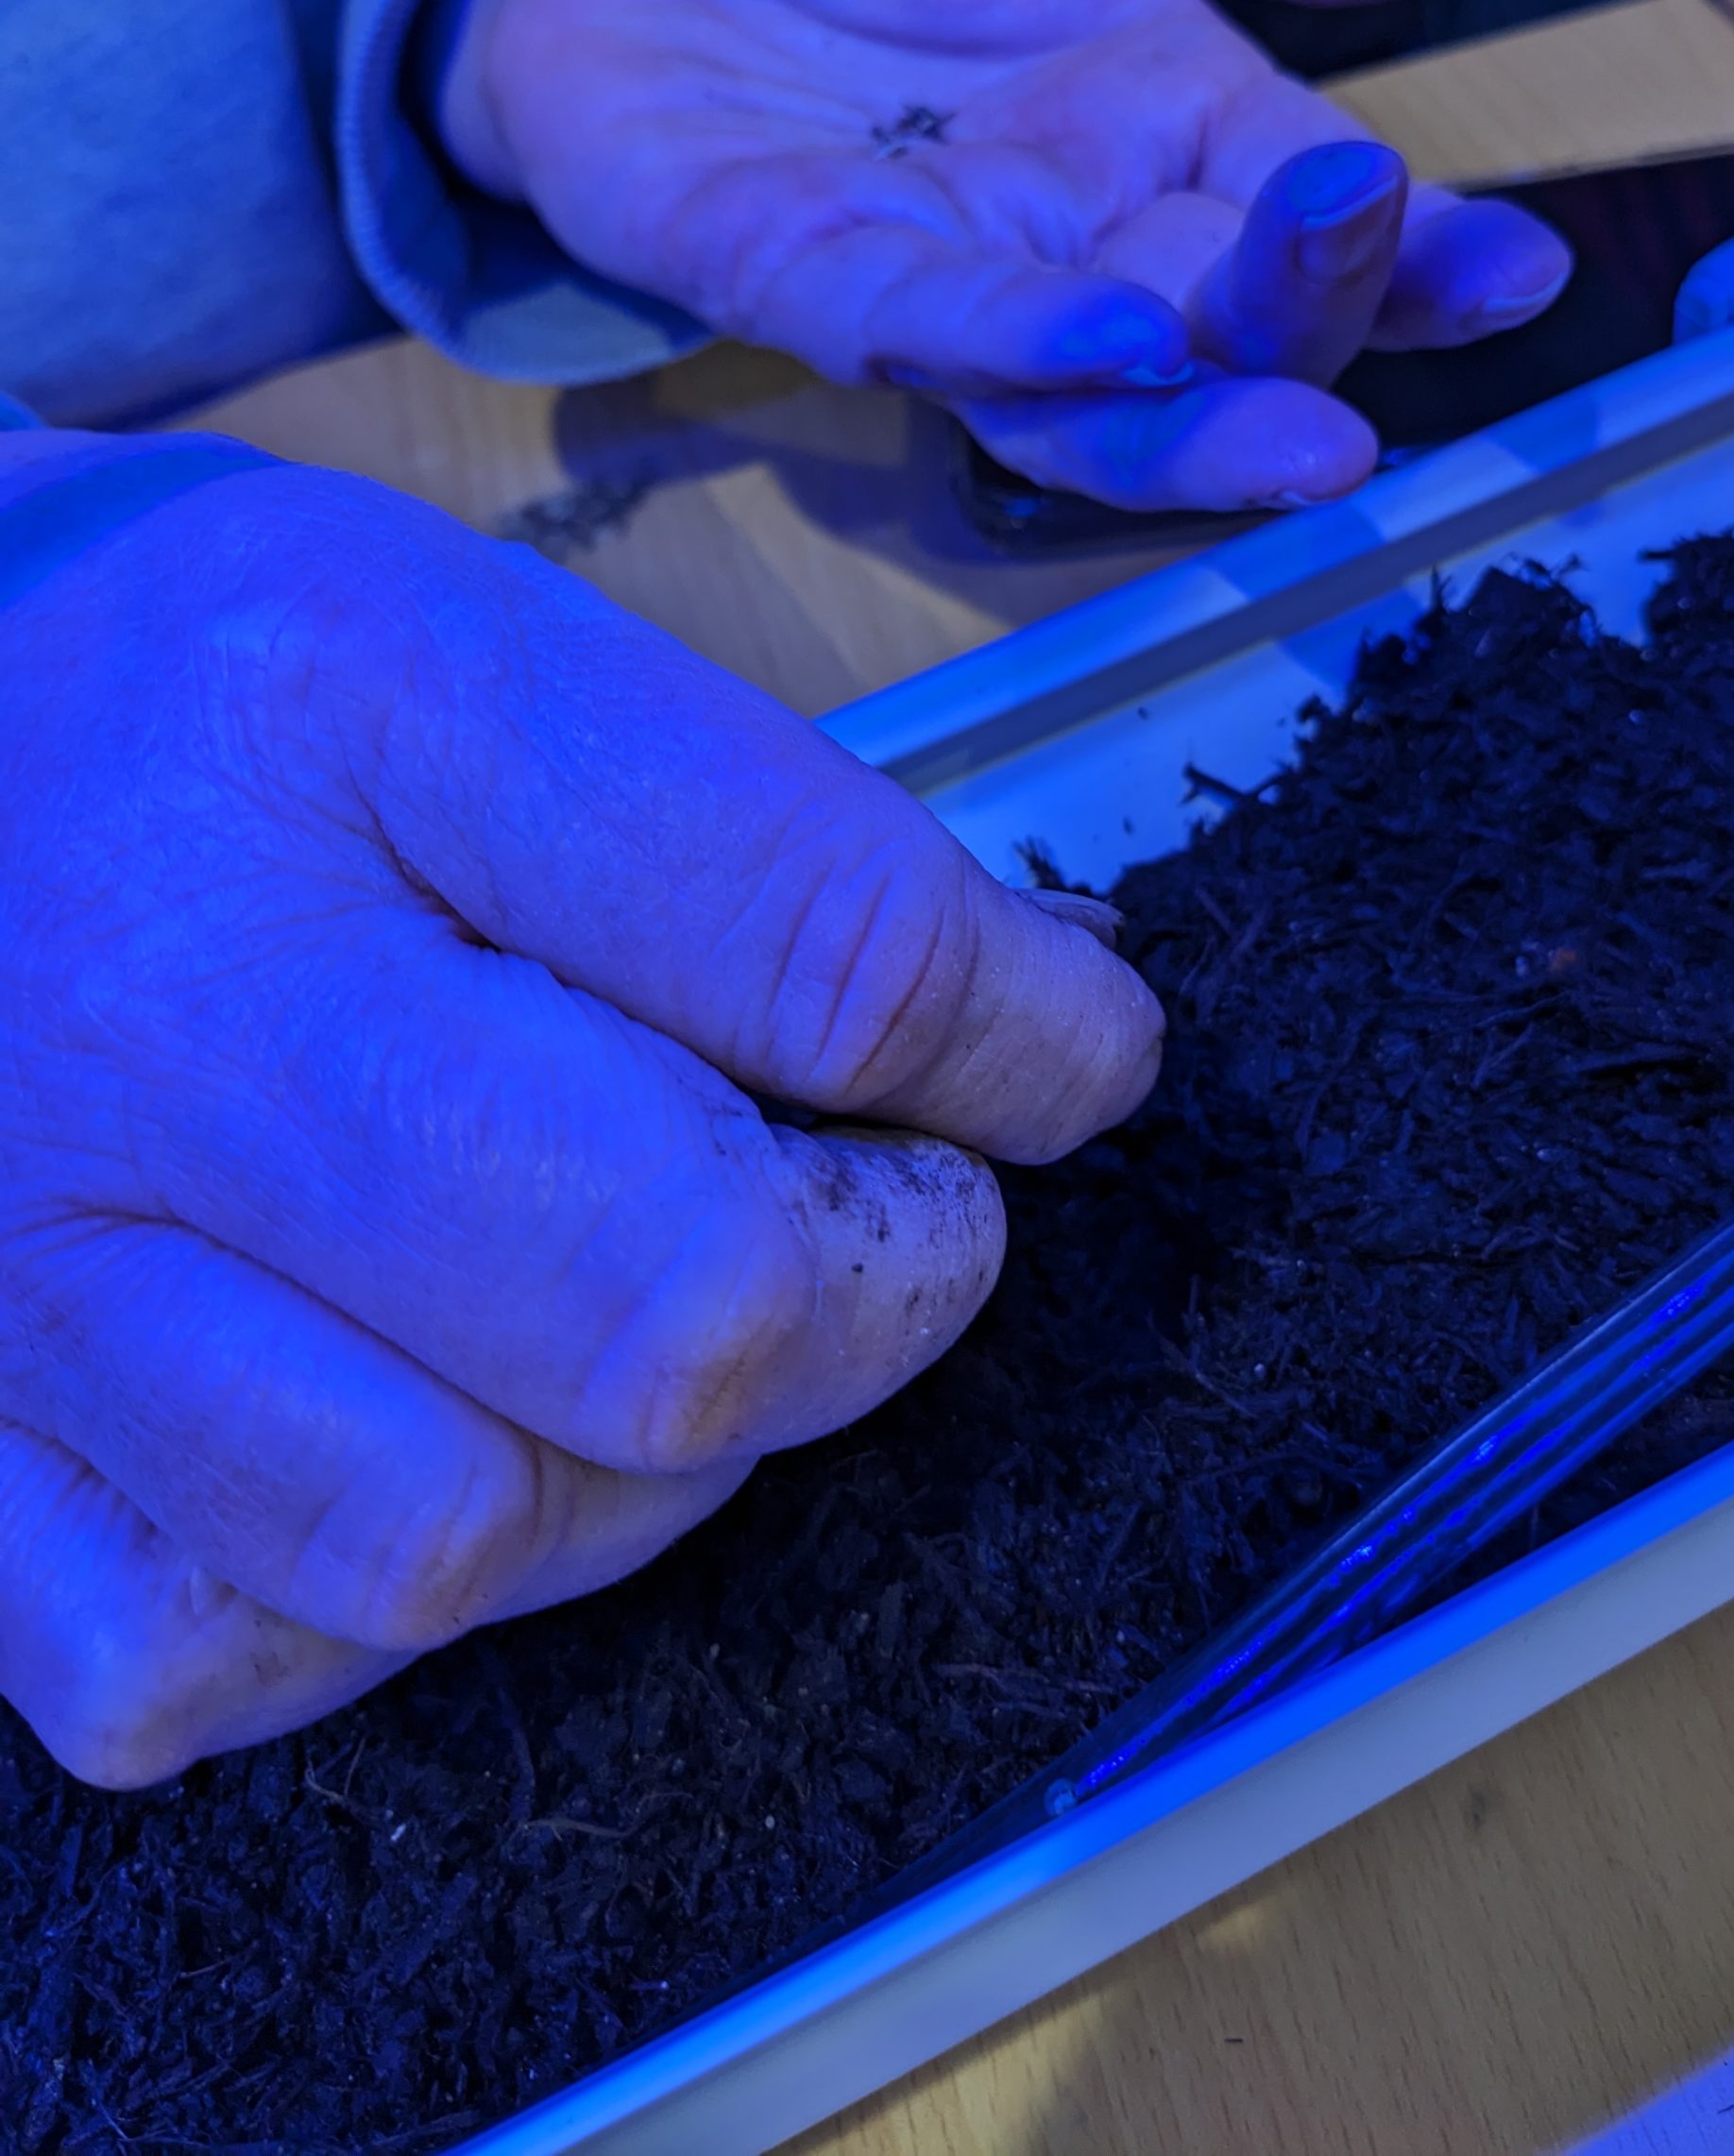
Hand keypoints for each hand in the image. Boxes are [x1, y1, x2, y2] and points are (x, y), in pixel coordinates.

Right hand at [0, 433, 1158, 1782]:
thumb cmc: (185, 686)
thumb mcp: (468, 630)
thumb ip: (754, 826)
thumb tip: (1033, 1021)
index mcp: (342, 712)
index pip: (818, 940)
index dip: (1024, 1037)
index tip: (1070, 1050)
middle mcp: (168, 1008)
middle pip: (676, 1311)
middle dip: (878, 1282)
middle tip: (878, 1203)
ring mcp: (20, 1266)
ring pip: (464, 1536)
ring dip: (648, 1460)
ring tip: (644, 1317)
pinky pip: (218, 1661)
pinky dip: (377, 1594)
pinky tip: (412, 1421)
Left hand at [436, 0, 1569, 511]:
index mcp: (1159, 124)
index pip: (1311, 209)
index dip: (1423, 253)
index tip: (1526, 268)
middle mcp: (1073, 234)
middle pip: (1227, 322)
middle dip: (1332, 317)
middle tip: (1444, 288)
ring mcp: (944, 278)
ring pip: (1095, 393)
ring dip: (1207, 418)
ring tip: (1320, 438)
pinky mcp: (802, 279)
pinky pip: (926, 332)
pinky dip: (1023, 348)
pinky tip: (1115, 346)